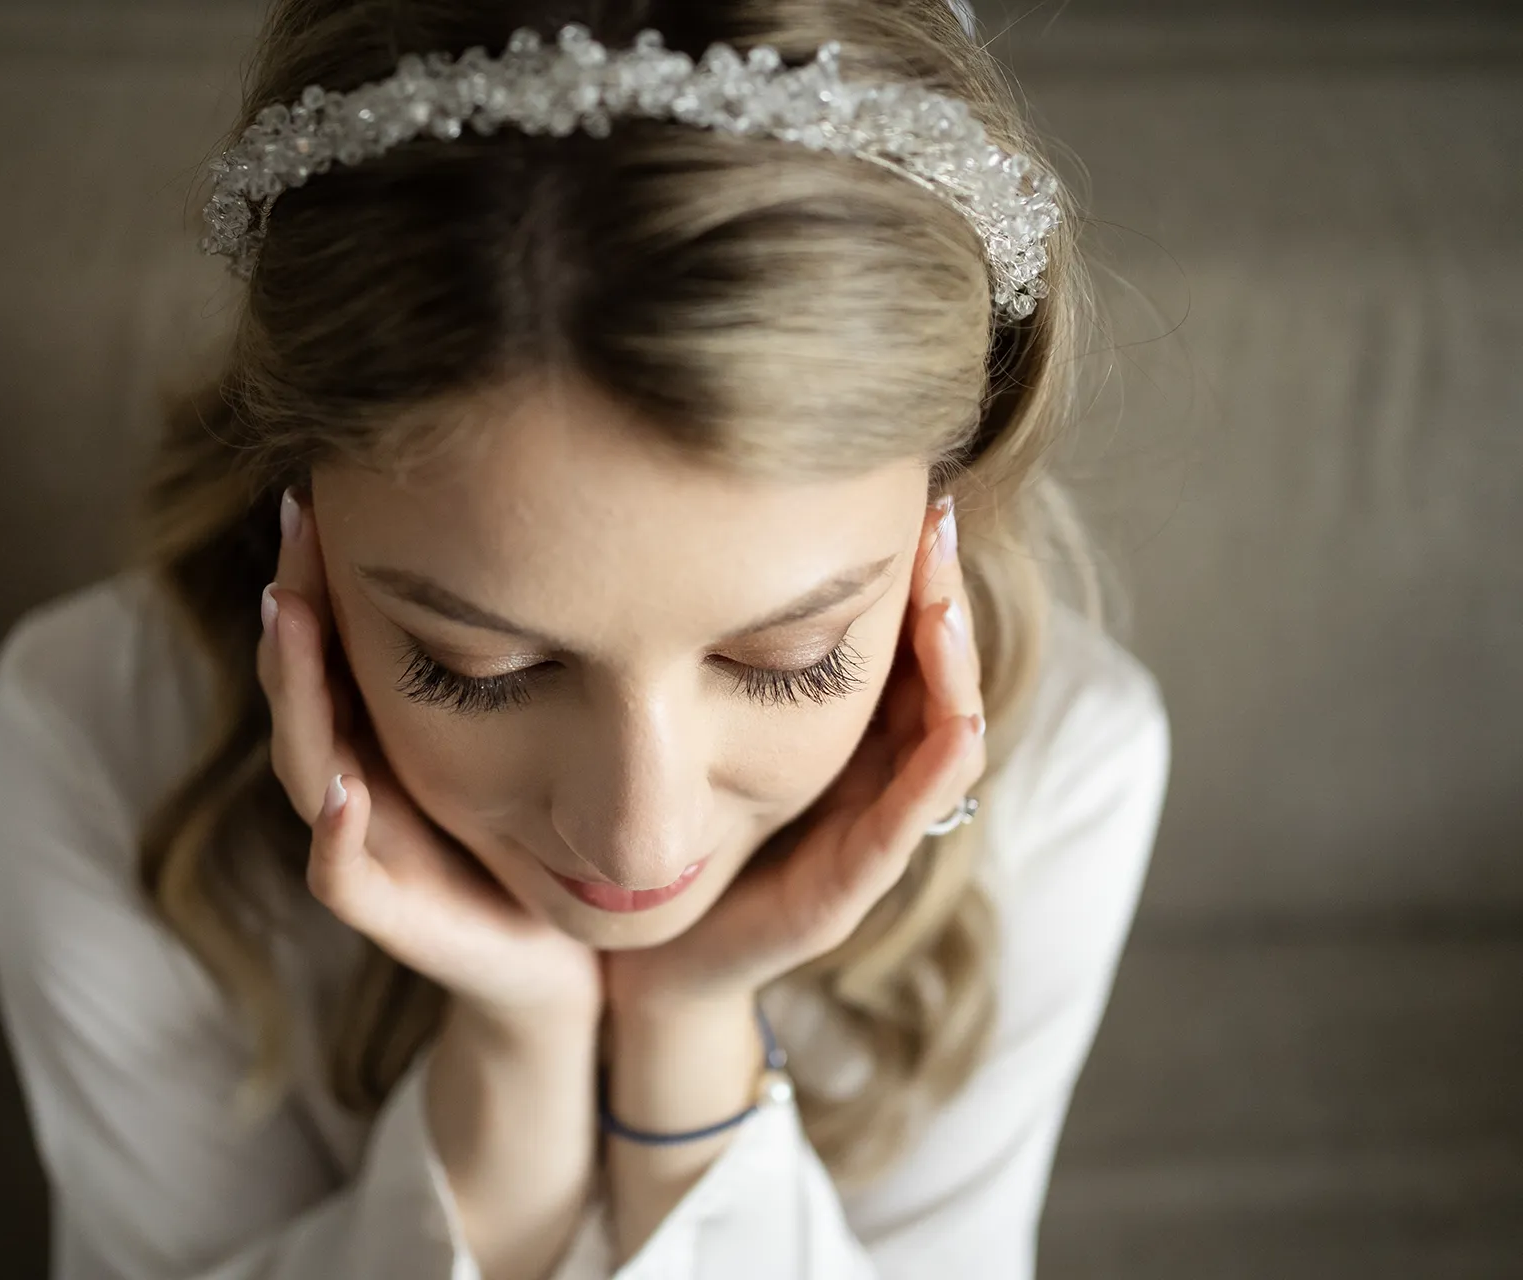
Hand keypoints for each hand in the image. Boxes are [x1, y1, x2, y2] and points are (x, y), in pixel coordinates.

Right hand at [257, 488, 601, 1025]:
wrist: (565, 966)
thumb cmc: (544, 840)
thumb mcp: (531, 733)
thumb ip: (518, 654)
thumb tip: (541, 533)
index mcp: (387, 737)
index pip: (333, 644)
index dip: (317, 572)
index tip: (316, 490)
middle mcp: (362, 783)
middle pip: (304, 687)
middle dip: (294, 606)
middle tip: (295, 524)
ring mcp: (370, 849)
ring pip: (307, 766)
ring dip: (295, 693)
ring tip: (290, 618)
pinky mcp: (394, 918)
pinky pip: (343, 877)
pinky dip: (337, 834)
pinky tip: (345, 791)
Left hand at [604, 494, 987, 1012]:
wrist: (644, 956)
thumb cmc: (679, 830)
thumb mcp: (700, 723)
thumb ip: (721, 654)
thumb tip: (709, 534)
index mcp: (843, 737)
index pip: (901, 643)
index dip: (914, 574)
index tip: (912, 499)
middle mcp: (869, 780)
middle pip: (933, 677)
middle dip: (941, 597)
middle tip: (938, 520)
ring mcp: (866, 837)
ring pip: (939, 741)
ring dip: (952, 670)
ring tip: (943, 601)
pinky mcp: (844, 892)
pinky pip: (904, 825)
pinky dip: (935, 771)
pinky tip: (952, 720)